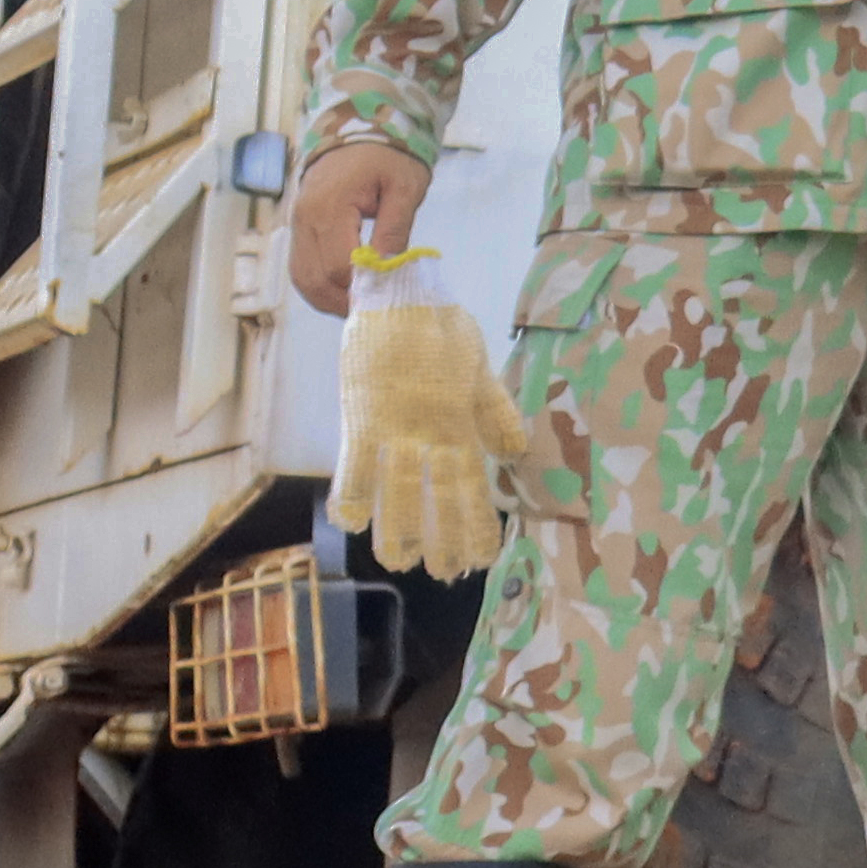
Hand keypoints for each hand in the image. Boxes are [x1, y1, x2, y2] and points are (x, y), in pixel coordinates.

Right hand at [286, 142, 431, 316]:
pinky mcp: (299, 228)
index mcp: (330, 207)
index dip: (362, 289)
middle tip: (376, 312)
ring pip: (303, 278)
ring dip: (329, 299)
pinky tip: (346, 292)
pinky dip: (320, 287)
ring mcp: (297, 225)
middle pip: (315, 278)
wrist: (358, 127)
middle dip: (344, 301)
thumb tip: (390, 270)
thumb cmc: (388, 156)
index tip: (388, 303)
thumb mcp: (404, 188)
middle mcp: (305, 219)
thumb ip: (395, 229)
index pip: (340, 265)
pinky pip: (302, 268)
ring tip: (361, 306)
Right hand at [330, 250, 541, 577]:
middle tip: (446, 573)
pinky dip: (352, 490)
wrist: (402, 294)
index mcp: (460, 424)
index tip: (481, 557)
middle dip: (442, 536)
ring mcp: (394, 425)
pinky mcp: (360, 413)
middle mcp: (430, 432)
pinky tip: (351, 522)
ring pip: (397, 487)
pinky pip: (353, 460)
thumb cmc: (441, 330)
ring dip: (398, 526)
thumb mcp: (478, 371)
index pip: (472, 485)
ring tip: (400, 561)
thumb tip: (516, 451)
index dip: (476, 522)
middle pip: (438, 495)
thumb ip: (494, 413)